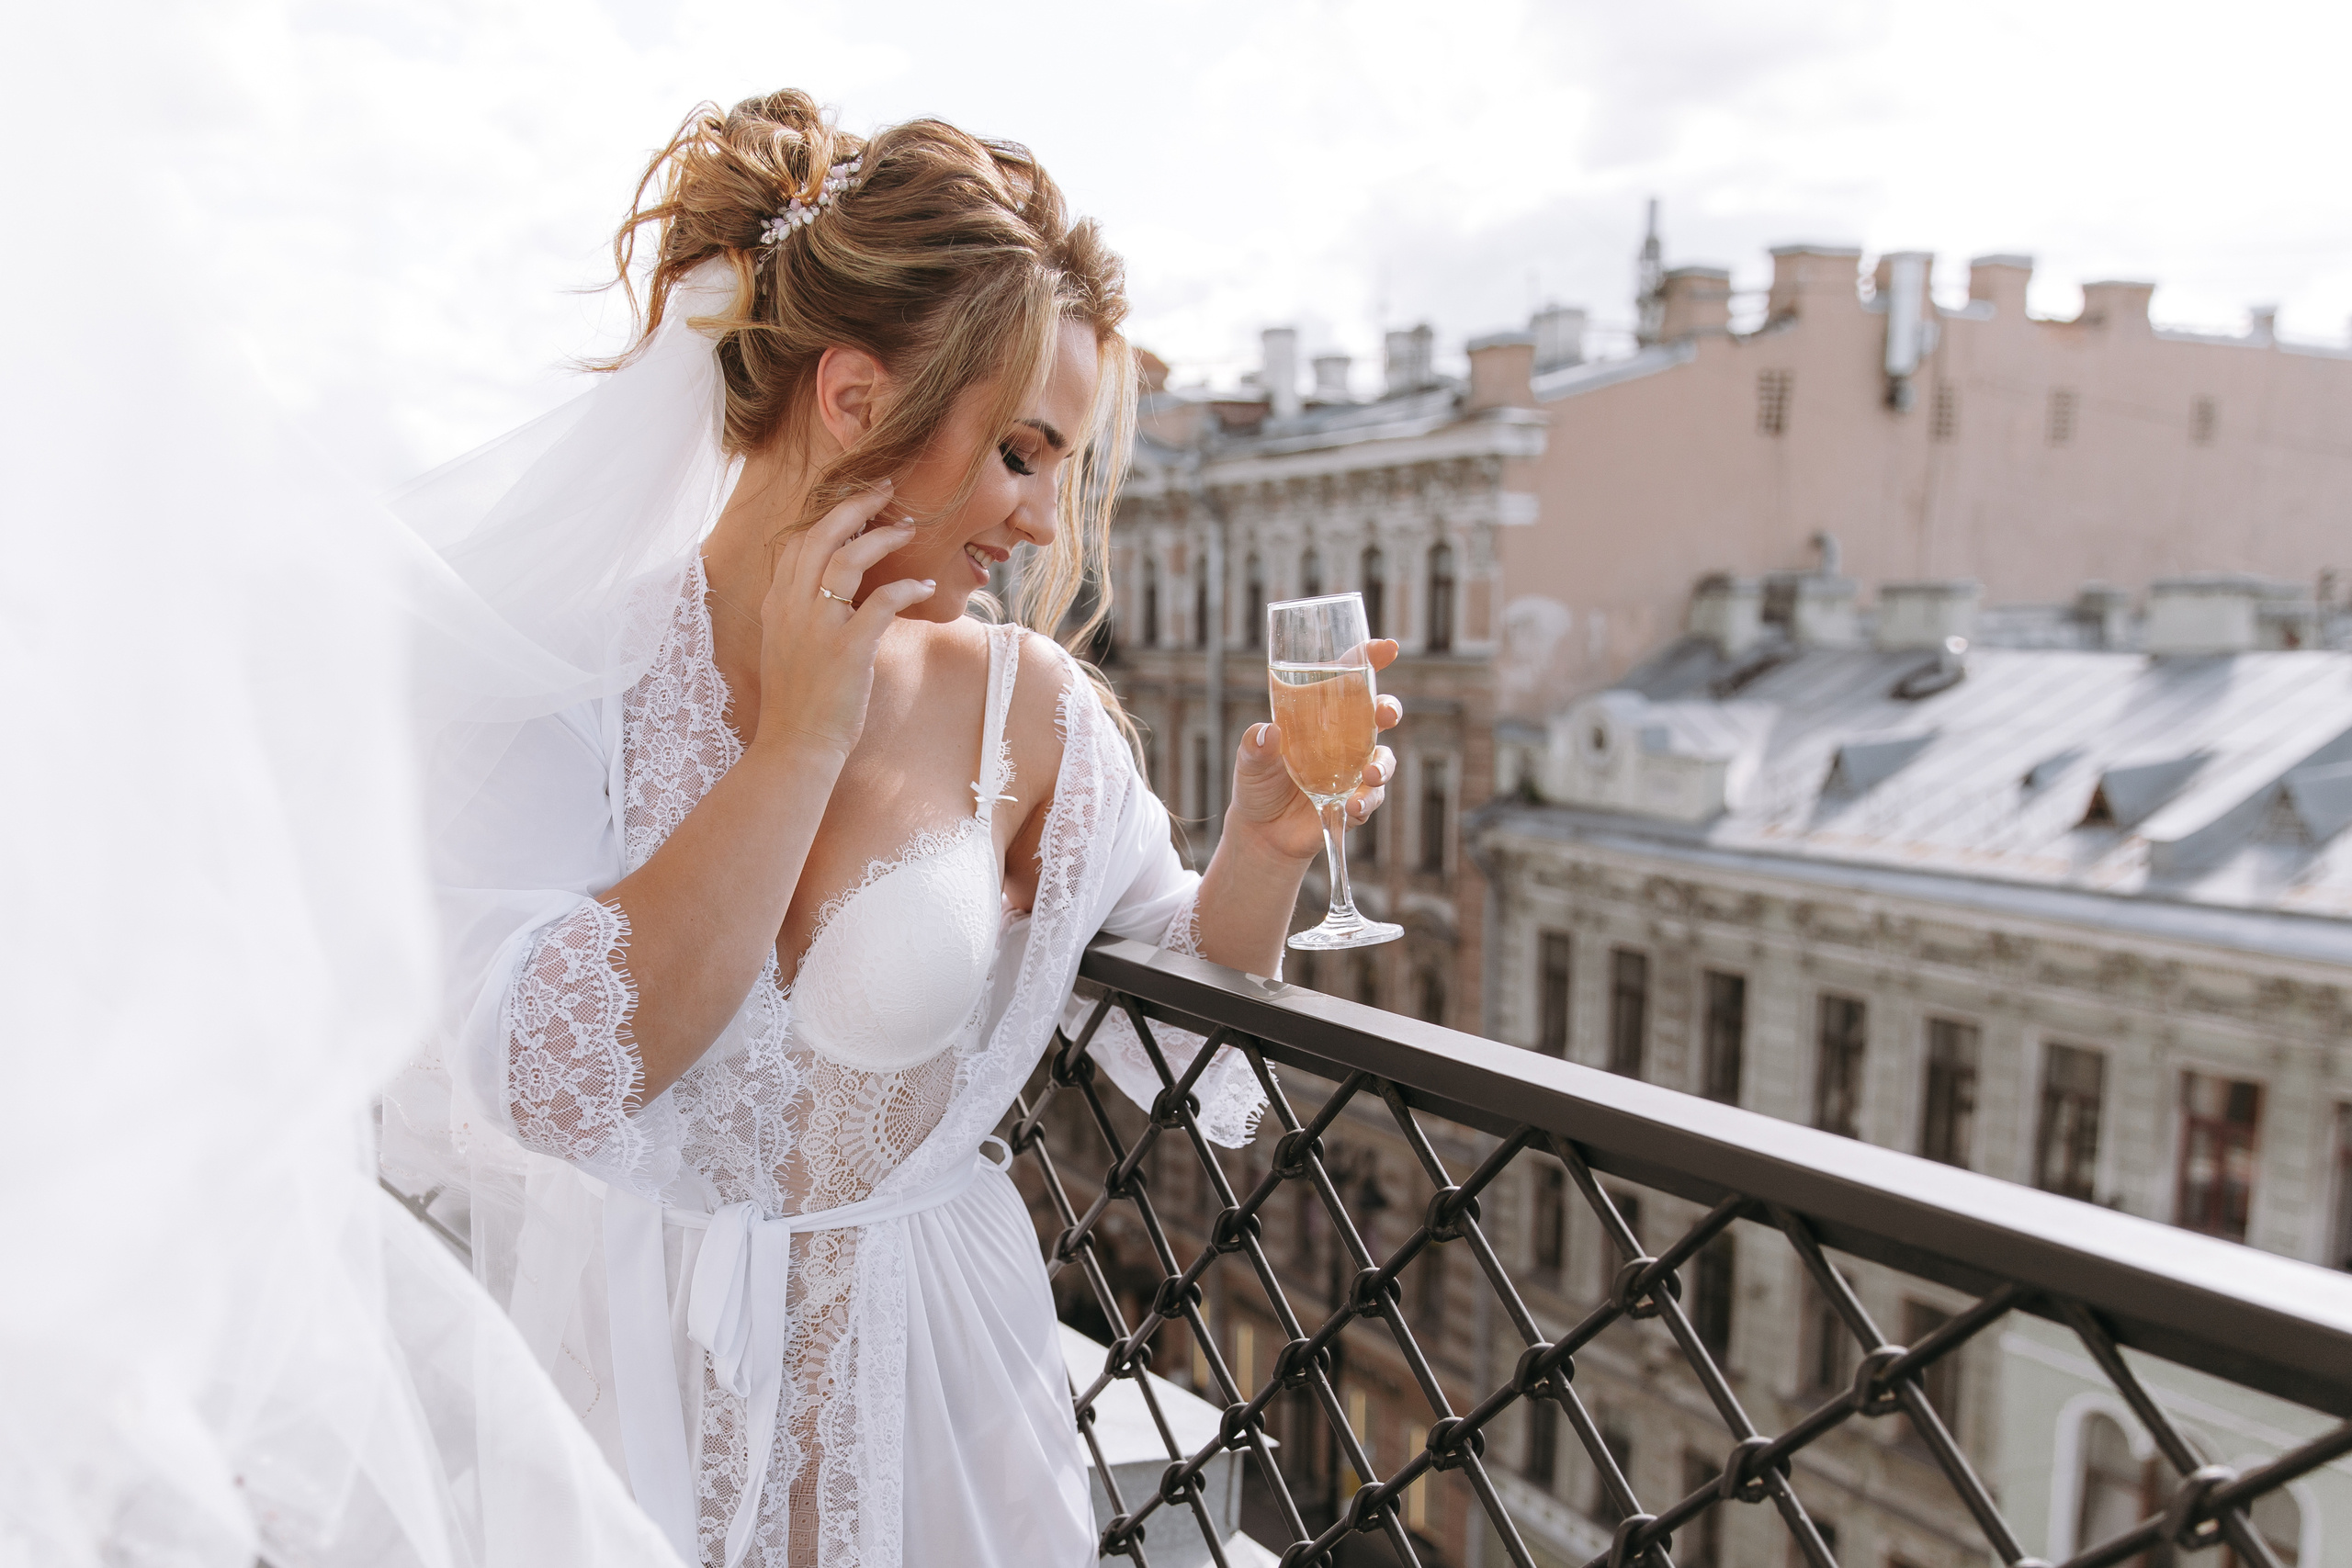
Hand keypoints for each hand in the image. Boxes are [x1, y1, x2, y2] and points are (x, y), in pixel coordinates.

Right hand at [751, 482, 935, 758]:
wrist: (795, 747)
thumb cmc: (799, 704)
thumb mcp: (786, 649)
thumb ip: (801, 615)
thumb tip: (830, 594)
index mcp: (777, 606)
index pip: (798, 543)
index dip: (828, 517)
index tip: (857, 507)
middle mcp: (792, 608)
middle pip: (821, 536)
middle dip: (856, 506)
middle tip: (886, 490)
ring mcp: (818, 627)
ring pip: (848, 558)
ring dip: (883, 537)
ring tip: (909, 530)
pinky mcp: (848, 649)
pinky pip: (882, 601)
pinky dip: (907, 587)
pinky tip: (926, 585)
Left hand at [1224, 639, 1401, 864]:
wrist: (1261, 831)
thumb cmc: (1257, 782)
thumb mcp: (1249, 761)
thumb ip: (1255, 746)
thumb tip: (1267, 732)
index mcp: (1320, 714)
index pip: (1349, 677)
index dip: (1370, 658)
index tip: (1386, 648)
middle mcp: (1344, 738)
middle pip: (1378, 713)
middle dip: (1388, 708)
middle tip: (1386, 713)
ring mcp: (1353, 770)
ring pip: (1383, 758)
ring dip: (1382, 764)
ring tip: (1370, 774)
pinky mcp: (1355, 800)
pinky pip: (1371, 797)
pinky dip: (1367, 800)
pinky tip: (1353, 806)